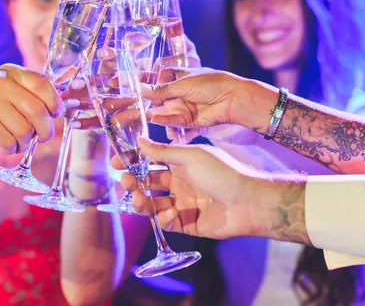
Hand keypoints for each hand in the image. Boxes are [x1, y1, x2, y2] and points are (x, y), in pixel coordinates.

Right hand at [0, 64, 62, 152]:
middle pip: (37, 110)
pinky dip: (11, 148)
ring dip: (25, 142)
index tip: (54, 114)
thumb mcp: (6, 93)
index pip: (42, 83)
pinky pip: (8, 140)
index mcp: (10, 72)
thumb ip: (29, 95)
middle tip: (42, 137)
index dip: (54, 102)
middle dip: (44, 129)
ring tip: (18, 142)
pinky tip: (4, 144)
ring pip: (24, 129)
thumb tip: (59, 108)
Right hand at [116, 138, 268, 239]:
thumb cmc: (222, 173)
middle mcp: (179, 184)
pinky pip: (167, 222)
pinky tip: (171, 212)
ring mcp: (183, 204)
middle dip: (133, 184)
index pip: (150, 163)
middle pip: (148, 185)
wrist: (248, 201)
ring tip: (142, 201)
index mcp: (180, 165)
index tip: (116, 163)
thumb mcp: (190, 156)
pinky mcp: (187, 224)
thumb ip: (162, 152)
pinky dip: (164, 218)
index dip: (133, 164)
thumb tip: (138, 140)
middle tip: (126, 183)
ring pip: (153, 205)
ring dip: (144, 202)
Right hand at [144, 68, 273, 132]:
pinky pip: (173, 122)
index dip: (143, 83)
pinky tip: (157, 120)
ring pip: (164, 111)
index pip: (156, 79)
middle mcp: (178, 92)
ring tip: (145, 116)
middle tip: (131, 107)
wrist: (233, 99)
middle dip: (145, 102)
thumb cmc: (210, 83)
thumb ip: (160, 90)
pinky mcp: (188, 120)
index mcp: (177, 77)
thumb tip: (140, 89)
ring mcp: (183, 106)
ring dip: (155, 114)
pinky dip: (165, 121)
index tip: (130, 87)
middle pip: (157, 98)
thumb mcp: (182, 84)